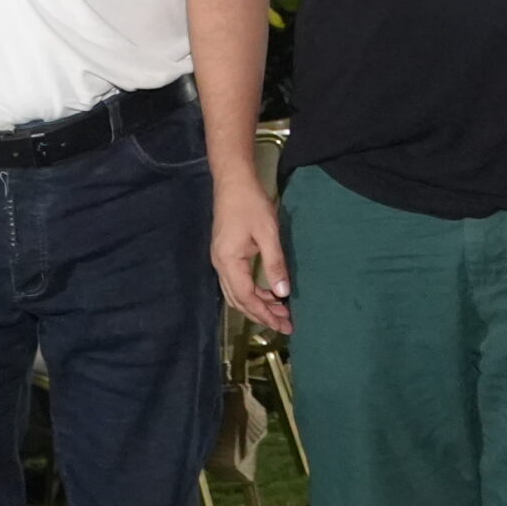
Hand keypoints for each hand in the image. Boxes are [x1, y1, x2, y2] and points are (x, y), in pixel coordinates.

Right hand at [211, 179, 292, 334]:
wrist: (233, 181)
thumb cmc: (250, 203)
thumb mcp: (268, 233)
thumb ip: (275, 263)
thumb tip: (283, 293)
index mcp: (228, 262)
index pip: (246, 297)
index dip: (264, 314)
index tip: (283, 324)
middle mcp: (221, 265)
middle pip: (239, 300)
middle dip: (262, 315)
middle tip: (286, 324)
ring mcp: (221, 260)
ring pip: (237, 293)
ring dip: (258, 304)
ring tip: (281, 311)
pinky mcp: (226, 255)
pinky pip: (237, 282)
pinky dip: (253, 292)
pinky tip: (269, 293)